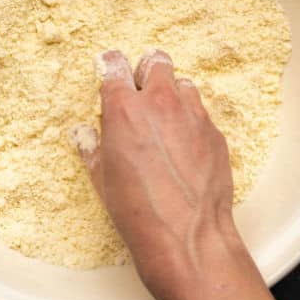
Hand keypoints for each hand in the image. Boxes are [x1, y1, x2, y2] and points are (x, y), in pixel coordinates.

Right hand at [72, 49, 264, 299]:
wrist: (187, 236)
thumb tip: (84, 134)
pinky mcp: (215, 133)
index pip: (114, 65)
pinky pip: (201, 113)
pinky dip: (189, 120)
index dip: (109, 65)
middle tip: (138, 91)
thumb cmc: (137, 210)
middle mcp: (160, 103)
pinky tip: (182, 145)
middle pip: (155, 62)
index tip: (108, 69)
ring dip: (170, 94)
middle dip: (145, 72)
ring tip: (163, 119)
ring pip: (182, 85)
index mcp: (124, 109)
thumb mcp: (102, 178)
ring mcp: (193, 116)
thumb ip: (92, 147)